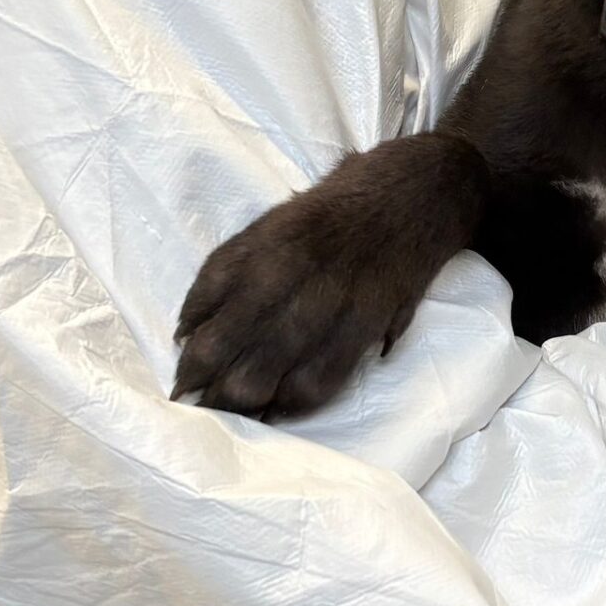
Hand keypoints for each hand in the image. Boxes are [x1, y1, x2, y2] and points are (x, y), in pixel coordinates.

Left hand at [173, 134, 488, 418]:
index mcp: (273, 238)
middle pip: (244, 342)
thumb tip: (189, 325)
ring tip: (230, 419)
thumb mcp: (280, 215)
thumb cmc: (346, 200)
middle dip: (213, 385)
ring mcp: (341, 296)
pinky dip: (299, 400)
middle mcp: (302, 268)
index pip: (214, 299)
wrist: (427, 187)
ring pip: (283, 364)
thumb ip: (234, 264)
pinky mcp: (374, 317)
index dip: (192, 348)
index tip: (178, 378)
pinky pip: (330, 371)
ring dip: (250, 400)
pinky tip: (279, 412)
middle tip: (195, 411)